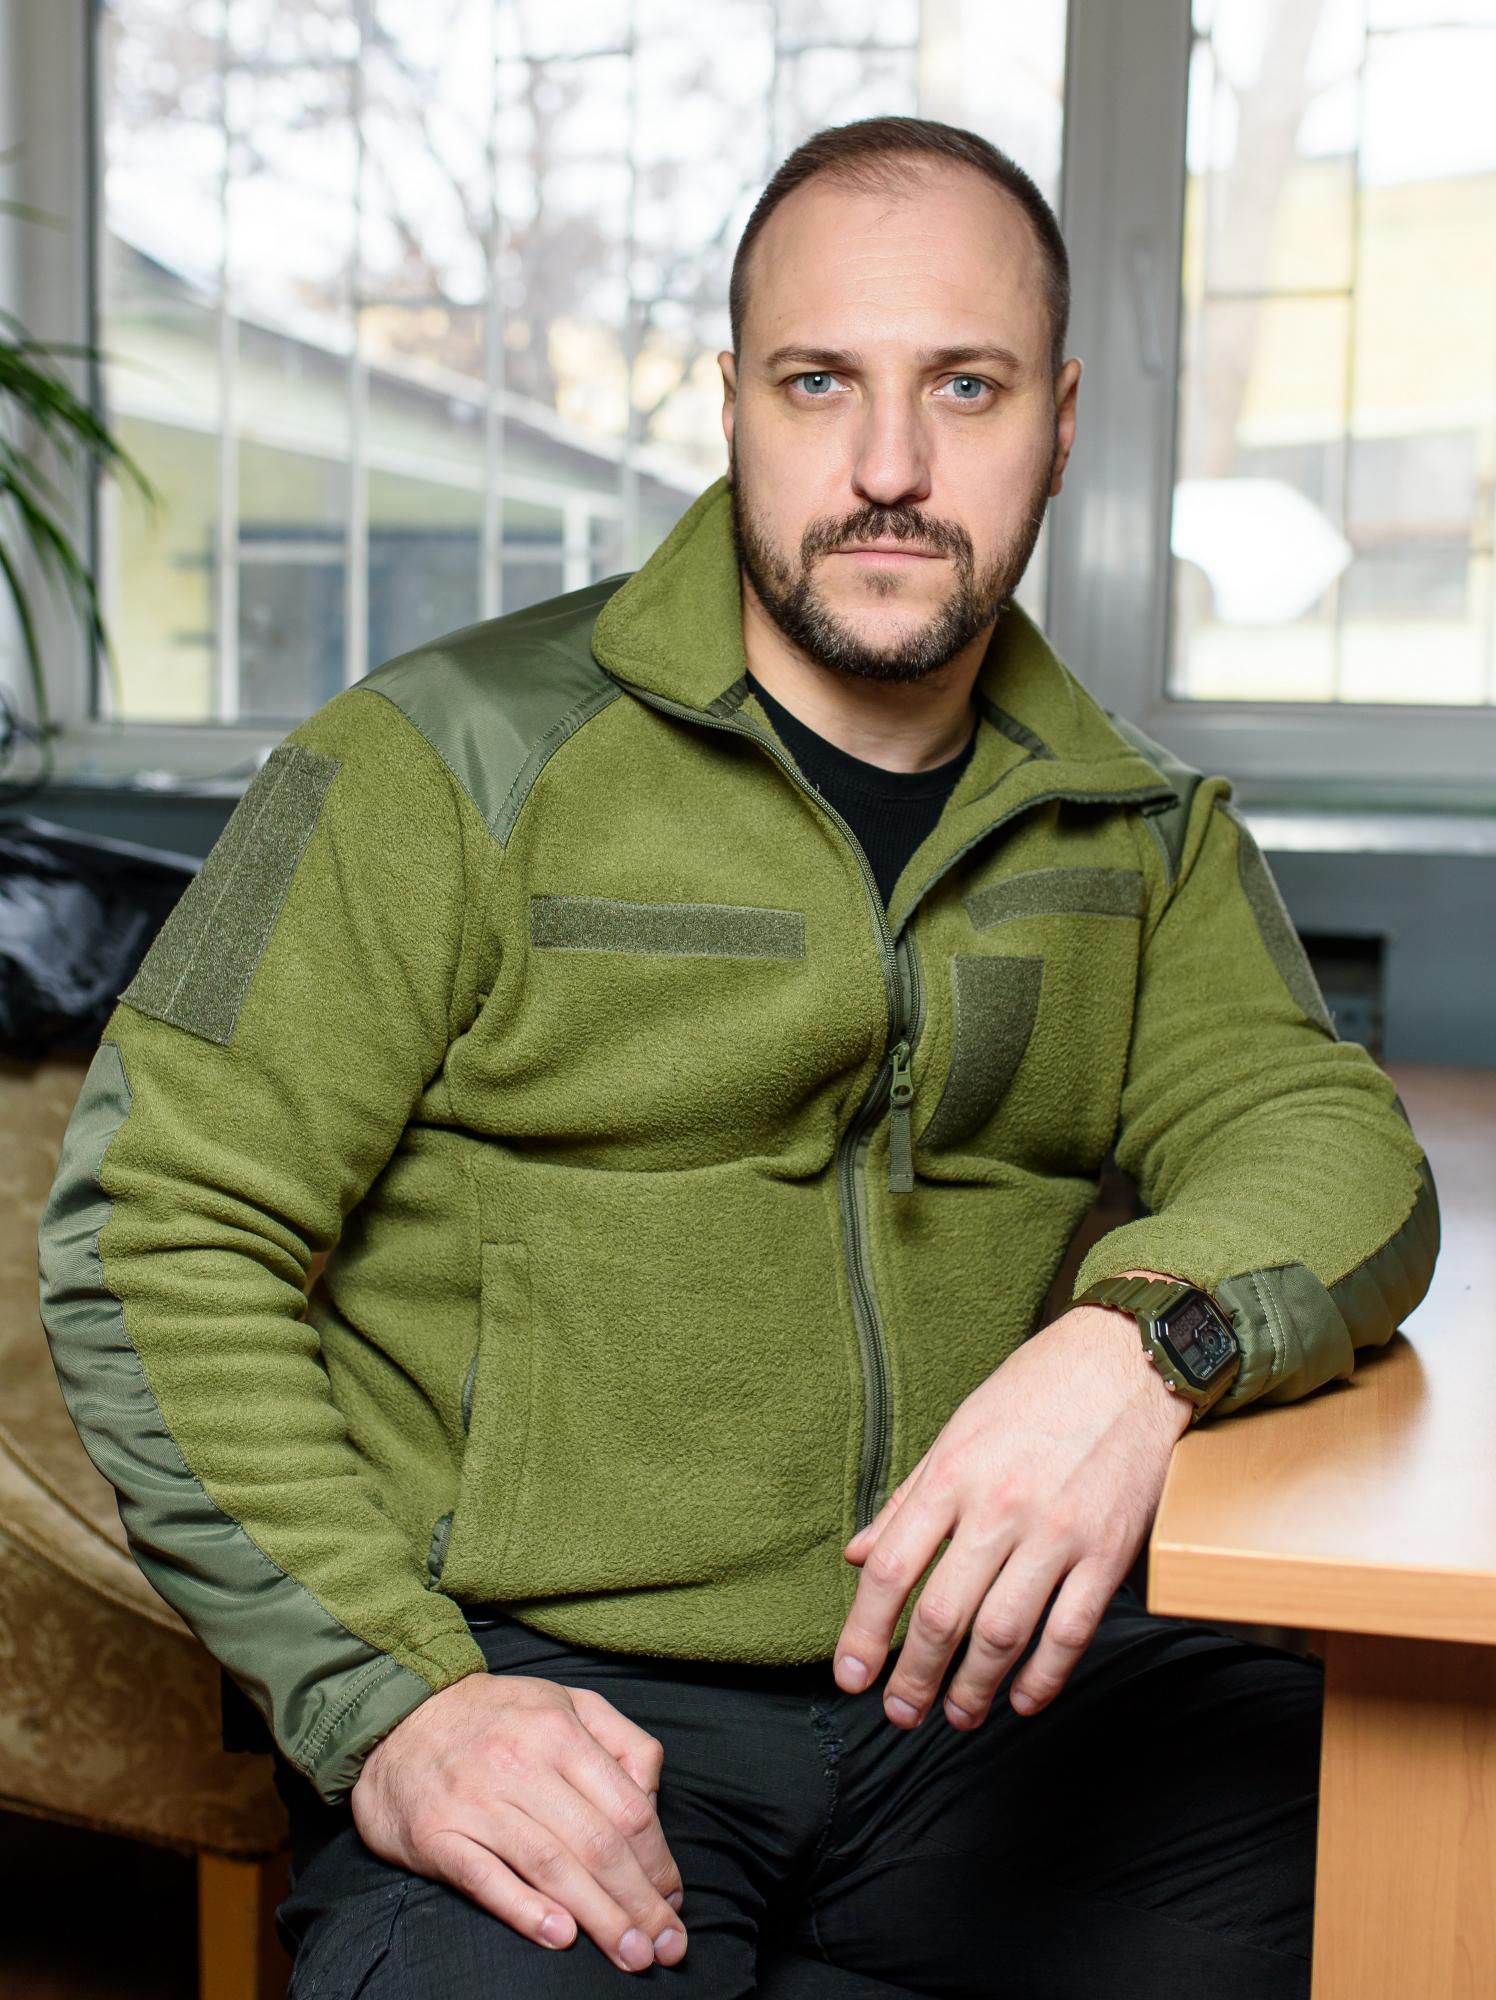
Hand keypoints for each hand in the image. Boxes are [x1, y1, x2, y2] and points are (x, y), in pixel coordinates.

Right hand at [351, 1671, 687, 1973]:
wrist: (401, 1717)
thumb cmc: (499, 1718)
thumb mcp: (568, 1703)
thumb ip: (622, 1742)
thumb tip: (653, 1801)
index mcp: (560, 1731)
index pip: (627, 1808)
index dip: (658, 1861)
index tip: (674, 1899)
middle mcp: (521, 1764)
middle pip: (596, 1844)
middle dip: (639, 1902)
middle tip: (664, 1947)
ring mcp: (477, 1801)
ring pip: (551, 1867)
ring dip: (598, 1918)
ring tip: (630, 1954)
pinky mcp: (437, 1834)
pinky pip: (487, 1879)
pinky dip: (526, 1911)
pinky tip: (562, 1937)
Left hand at [834, 1272, 1192, 1729]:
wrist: (1126, 1362)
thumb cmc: (1035, 1392)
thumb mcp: (957, 1431)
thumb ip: (908, 1500)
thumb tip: (858, 1556)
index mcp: (952, 1475)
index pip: (892, 1569)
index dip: (864, 1632)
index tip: (852, 1674)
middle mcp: (999, 1507)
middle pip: (943, 1614)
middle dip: (915, 1676)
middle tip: (901, 1714)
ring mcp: (1057, 1533)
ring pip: (1003, 1634)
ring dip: (974, 1689)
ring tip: (957, 1717)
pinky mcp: (1108, 1551)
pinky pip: (1070, 1631)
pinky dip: (1044, 1677)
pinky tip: (1024, 1700)